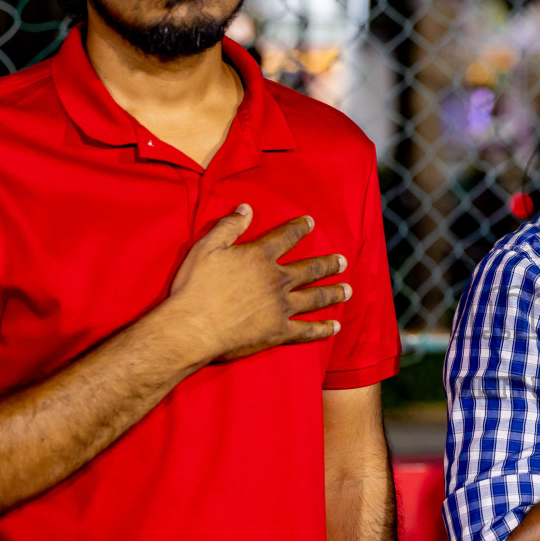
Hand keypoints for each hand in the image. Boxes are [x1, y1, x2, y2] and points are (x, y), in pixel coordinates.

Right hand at [163, 204, 349, 361]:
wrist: (192, 328)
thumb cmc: (194, 287)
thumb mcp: (206, 248)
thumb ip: (229, 226)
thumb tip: (246, 208)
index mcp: (260, 257)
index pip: (286, 237)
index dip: (299, 228)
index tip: (311, 223)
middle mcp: (277, 280)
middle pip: (310, 269)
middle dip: (329, 264)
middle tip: (343, 261)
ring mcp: (281, 307)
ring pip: (315, 297)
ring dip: (334, 292)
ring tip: (348, 289)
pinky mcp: (279, 332)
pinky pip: (307, 330)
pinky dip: (323, 329)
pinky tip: (335, 327)